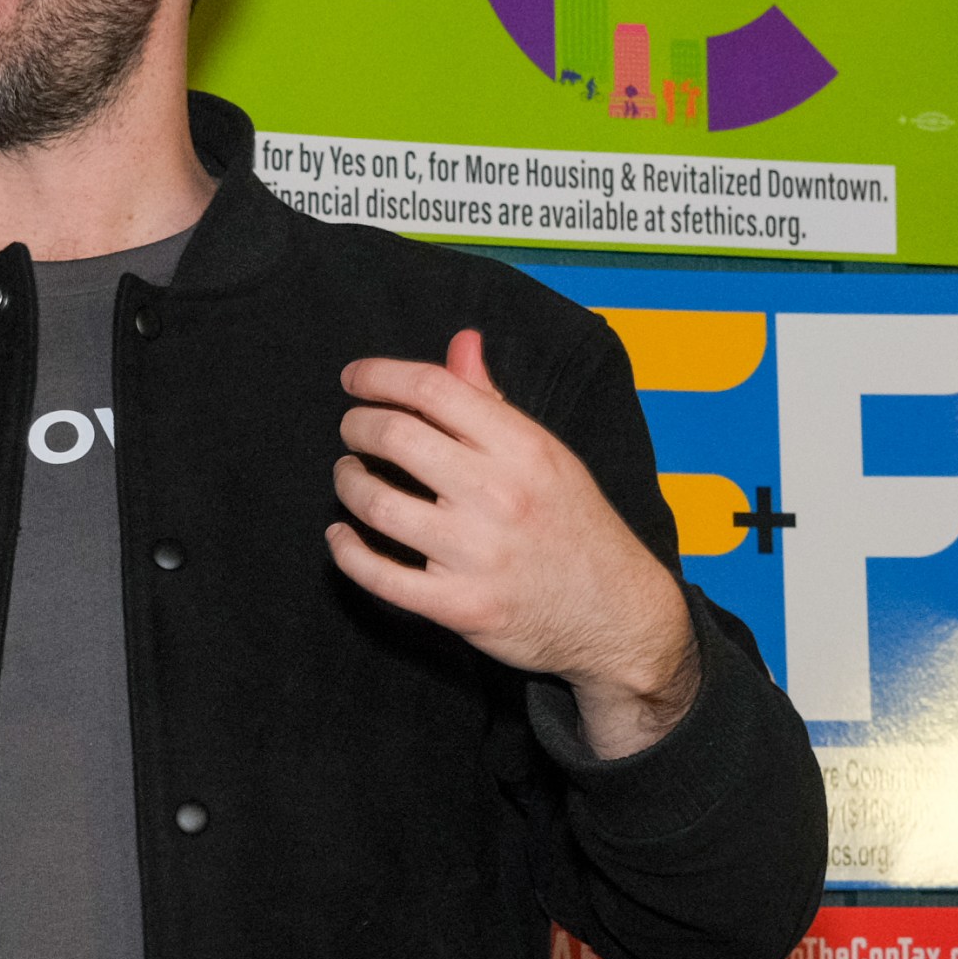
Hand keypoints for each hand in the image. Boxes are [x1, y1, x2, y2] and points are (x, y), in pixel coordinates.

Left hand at [329, 331, 702, 757]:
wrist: (616, 616)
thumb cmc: (575, 525)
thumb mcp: (547, 455)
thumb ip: (493, 402)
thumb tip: (461, 342)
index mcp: (523, 447)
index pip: (434, 388)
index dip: (380, 376)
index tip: (354, 379)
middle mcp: (499, 495)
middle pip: (396, 437)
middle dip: (357, 426)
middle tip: (352, 429)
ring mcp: (477, 554)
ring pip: (377, 504)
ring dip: (348, 483)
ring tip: (349, 476)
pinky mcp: (459, 606)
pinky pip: (379, 575)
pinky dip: (347, 552)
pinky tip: (341, 537)